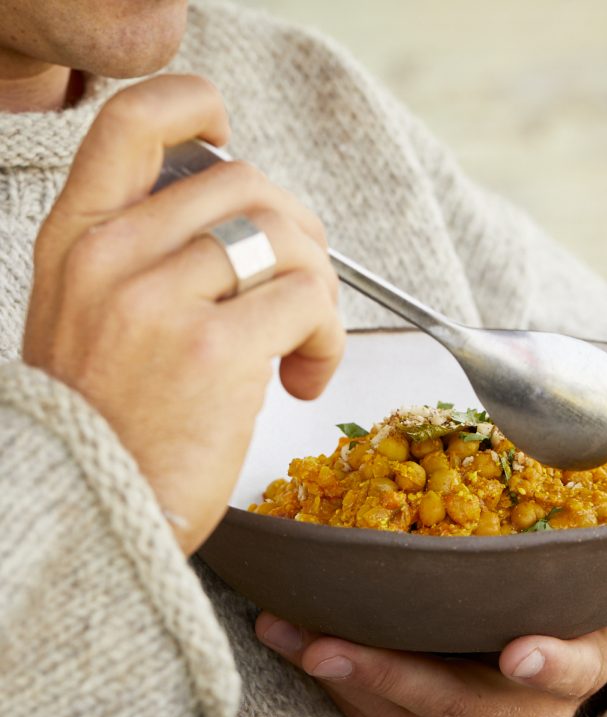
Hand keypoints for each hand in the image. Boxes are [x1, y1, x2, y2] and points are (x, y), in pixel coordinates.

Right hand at [24, 75, 343, 553]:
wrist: (88, 517)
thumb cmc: (104, 429)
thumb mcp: (92, 323)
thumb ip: (149, 263)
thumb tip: (248, 229)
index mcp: (78, 240)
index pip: (134, 122)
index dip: (198, 109)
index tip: (232, 140)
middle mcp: (113, 257)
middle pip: (248, 184)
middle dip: (299, 232)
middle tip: (303, 289)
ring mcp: (160, 302)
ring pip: (289, 239)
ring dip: (322, 291)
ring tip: (306, 345)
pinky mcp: (213, 354)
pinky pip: (310, 302)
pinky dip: (329, 338)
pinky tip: (305, 380)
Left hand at [255, 569, 606, 716]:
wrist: (534, 657)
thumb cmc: (565, 609)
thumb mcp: (606, 591)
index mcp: (577, 668)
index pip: (569, 673)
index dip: (546, 664)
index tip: (514, 652)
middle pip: (461, 706)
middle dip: (390, 676)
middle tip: (325, 644)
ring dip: (347, 685)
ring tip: (289, 635)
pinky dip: (345, 700)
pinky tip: (304, 656)